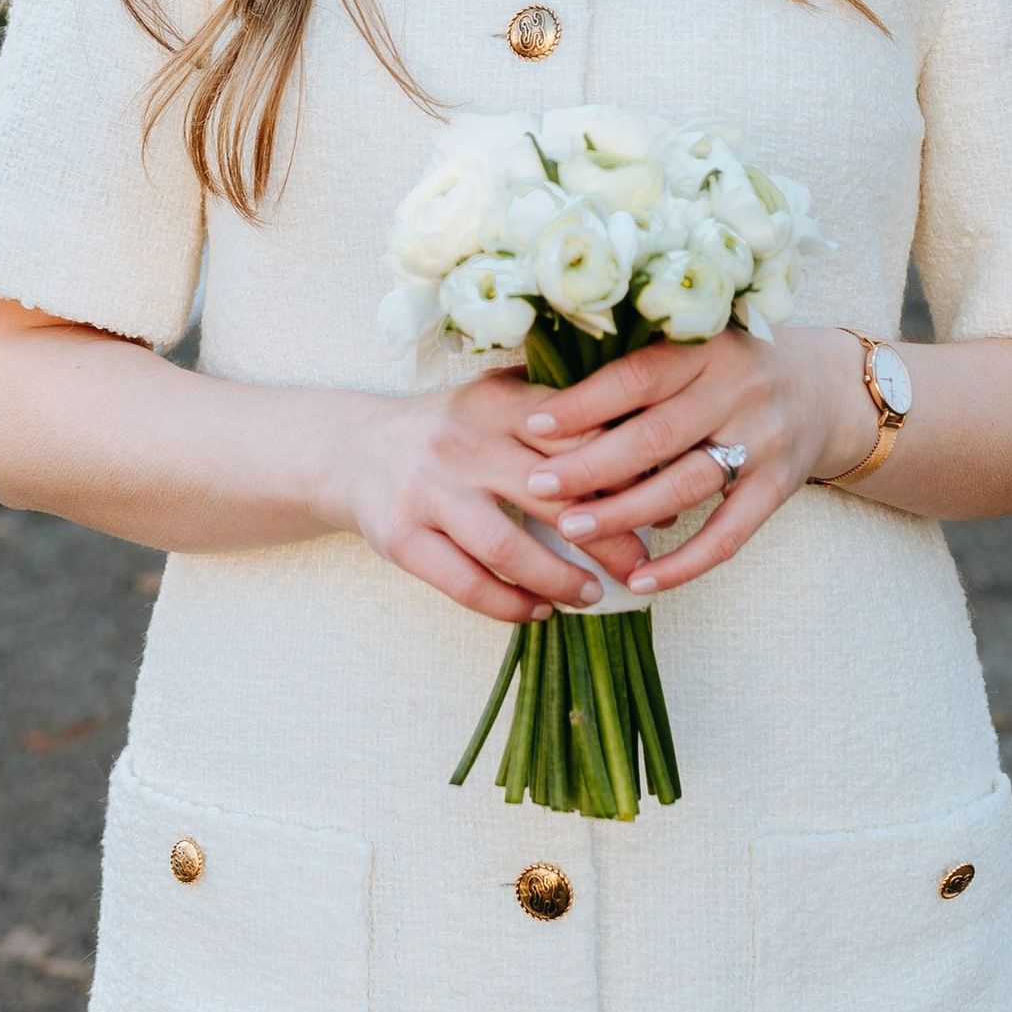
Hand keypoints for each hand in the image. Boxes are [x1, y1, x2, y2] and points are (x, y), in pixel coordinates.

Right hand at [330, 367, 627, 627]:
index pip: (573, 435)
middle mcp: (462, 442)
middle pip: (551, 493)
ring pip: (508, 547)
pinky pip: (467, 583)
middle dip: (607, 534)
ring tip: (594, 595)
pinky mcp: (402, 538)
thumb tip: (645, 448)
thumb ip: (554, 412)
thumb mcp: (494, 400)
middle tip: (641, 562)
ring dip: (559, 578)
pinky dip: (511, 605)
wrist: (352, 449)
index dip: (624, 471)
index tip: (659, 499)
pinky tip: (540, 611)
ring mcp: (428, 492)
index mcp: (495, 402)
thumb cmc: (447, 430)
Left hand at [515, 327, 876, 596]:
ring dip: (624, 514)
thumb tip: (547, 401)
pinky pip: (727, 536)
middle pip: (656, 435)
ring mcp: (763, 441)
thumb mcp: (698, 347)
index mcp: (708, 347)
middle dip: (591, 465)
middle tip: (537, 486)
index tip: (533, 425)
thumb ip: (642, 368)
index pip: (638, 375)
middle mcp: (739, 389)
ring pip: (684, 487)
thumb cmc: (733, 366)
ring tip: (571, 531)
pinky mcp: (778, 488)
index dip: (584, 403)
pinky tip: (639, 581)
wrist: (826, 388)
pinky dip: (682, 565)